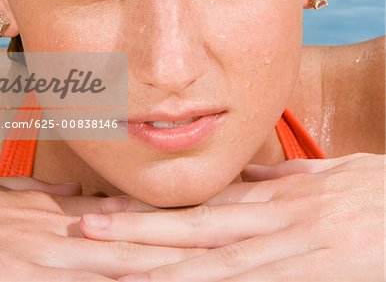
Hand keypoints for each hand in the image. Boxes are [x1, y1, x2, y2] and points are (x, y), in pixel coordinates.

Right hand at [0, 172, 202, 279]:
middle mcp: (70, 235)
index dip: (166, 218)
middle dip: (182, 242)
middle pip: (139, 238)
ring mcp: (58, 260)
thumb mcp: (10, 197)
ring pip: (125, 263)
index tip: (204, 217)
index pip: (129, 215)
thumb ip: (46, 197)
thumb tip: (79, 200)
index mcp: (65, 215)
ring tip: (211, 264)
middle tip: (227, 239)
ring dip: (166, 265)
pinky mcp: (38, 279)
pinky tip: (153, 281)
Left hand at [77, 153, 383, 280]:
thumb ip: (283, 180)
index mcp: (276, 196)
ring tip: (110, 262)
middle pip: (195, 225)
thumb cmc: (380, 191)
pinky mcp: (322, 268)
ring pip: (217, 256)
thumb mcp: (326, 176)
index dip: (154, 208)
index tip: (112, 209)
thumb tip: (249, 177)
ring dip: (162, 262)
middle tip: (88, 228)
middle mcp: (276, 217)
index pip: (202, 202)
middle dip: (139, 229)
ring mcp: (296, 244)